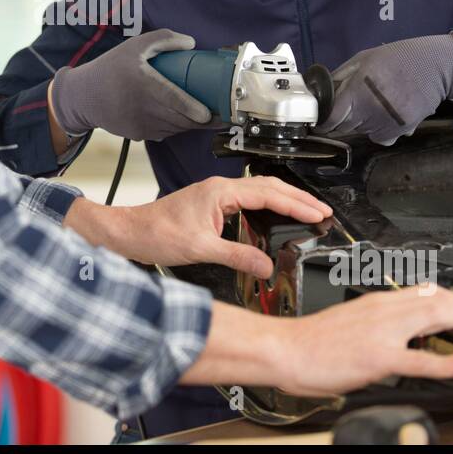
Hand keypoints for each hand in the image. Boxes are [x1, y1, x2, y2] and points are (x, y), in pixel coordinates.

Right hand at [49, 29, 213, 141]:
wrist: (84, 97)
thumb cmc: (111, 67)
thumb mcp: (134, 45)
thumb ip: (163, 39)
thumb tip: (191, 43)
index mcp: (144, 84)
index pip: (173, 100)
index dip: (193, 109)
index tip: (208, 113)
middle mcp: (143, 108)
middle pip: (181, 119)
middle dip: (203, 120)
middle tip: (223, 114)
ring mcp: (141, 124)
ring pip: (175, 127)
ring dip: (192, 124)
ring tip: (208, 115)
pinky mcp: (138, 134)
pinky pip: (164, 132)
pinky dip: (176, 126)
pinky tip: (184, 118)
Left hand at [65, 176, 330, 276]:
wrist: (129, 233)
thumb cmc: (156, 234)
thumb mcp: (201, 250)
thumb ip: (238, 257)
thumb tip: (267, 266)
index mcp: (221, 192)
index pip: (269, 194)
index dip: (297, 205)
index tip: (319, 214)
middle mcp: (220, 189)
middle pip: (269, 187)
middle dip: (299, 198)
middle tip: (323, 211)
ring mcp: (215, 195)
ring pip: (259, 191)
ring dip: (285, 200)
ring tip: (307, 212)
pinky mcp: (211, 204)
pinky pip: (248, 200)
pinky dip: (268, 206)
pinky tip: (274, 217)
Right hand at [272, 286, 452, 395]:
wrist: (285, 349)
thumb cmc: (310, 340)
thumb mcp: (349, 321)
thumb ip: (374, 323)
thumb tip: (395, 333)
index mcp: (375, 302)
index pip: (423, 291)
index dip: (451, 299)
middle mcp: (382, 310)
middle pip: (437, 299)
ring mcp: (382, 332)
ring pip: (436, 316)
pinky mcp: (379, 357)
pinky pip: (424, 358)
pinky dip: (451, 361)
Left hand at [315, 35, 452, 145]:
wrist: (436, 67)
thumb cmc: (397, 58)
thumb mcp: (363, 59)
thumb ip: (340, 77)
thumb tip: (321, 95)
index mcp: (357, 90)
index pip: (331, 119)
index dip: (323, 122)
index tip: (322, 121)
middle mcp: (370, 110)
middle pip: (344, 128)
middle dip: (343, 119)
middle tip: (353, 104)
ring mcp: (386, 123)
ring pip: (362, 133)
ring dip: (362, 123)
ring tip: (375, 103)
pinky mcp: (401, 131)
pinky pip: (380, 138)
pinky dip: (379, 130)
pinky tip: (386, 114)